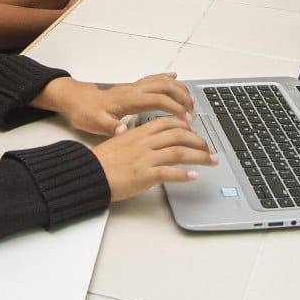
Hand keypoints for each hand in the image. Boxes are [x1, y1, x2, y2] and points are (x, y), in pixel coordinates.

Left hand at [31, 73, 195, 135]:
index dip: (175, 109)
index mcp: (128, 99)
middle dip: (183, 97)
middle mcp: (134, 89)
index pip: (159, 100)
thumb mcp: (94, 123)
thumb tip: (124, 131)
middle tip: (193, 112)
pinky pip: (153, 78)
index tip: (187, 121)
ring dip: (179, 88)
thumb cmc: (83, 110)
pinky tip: (175, 78)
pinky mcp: (130, 87)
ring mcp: (133, 86)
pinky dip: (167, 78)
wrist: (72, 96)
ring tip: (191, 101)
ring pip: (162, 81)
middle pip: (166, 86)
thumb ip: (110, 127)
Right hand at [92, 116, 216, 201]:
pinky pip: (169, 172)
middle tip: (209, 150)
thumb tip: (153, 142)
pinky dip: (184, 174)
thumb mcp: (121, 142)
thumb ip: (139, 139)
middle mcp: (145, 142)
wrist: (89, 173)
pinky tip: (194, 176)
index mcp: (140, 132)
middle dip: (199, 142)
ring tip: (211, 161)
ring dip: (199, 156)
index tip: (196, 134)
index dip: (187, 127)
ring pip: (179, 152)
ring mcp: (145, 158)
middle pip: (179, 135)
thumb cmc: (102, 161)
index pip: (169, 123)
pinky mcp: (144, 175)